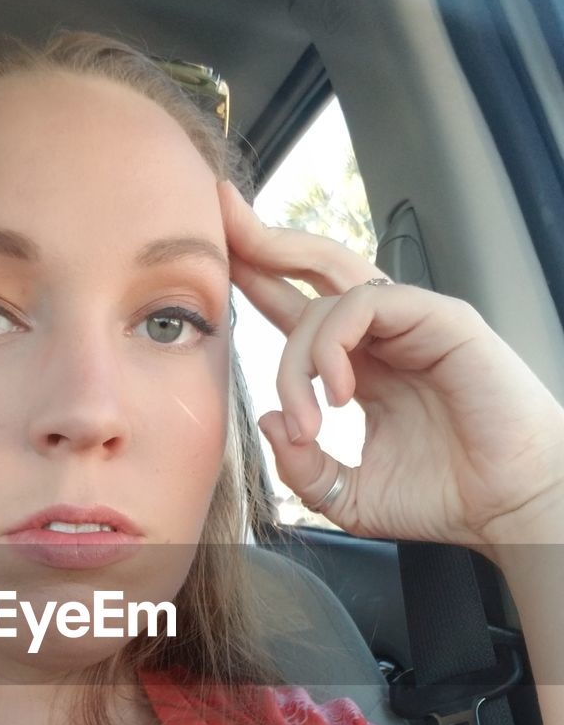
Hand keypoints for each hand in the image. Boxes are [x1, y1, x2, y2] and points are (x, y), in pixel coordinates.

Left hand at [217, 179, 563, 554]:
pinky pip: (366, 303)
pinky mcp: (440, 317)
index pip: (299, 309)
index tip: (215, 260)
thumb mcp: (347, 496)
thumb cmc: (445, 498)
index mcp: (363, 366)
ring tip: (308, 419)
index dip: (258, 280)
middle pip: (314, 266)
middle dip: (262, 241)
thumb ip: (301, 467)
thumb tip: (267, 420)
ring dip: (297, 358)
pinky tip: (338, 395)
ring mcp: (412, 322)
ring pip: (328, 295)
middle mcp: (385, 335)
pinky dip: (333, 346)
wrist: (510, 508)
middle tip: (220, 216)